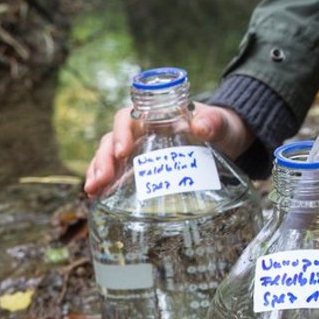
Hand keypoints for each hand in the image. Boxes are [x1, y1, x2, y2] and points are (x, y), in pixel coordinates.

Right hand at [83, 102, 253, 196]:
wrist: (227, 142)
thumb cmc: (220, 127)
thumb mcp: (221, 123)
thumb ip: (213, 122)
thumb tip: (201, 126)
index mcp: (154, 117)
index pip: (127, 118)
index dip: (120, 133)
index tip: (123, 151)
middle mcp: (141, 133)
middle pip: (111, 142)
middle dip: (102, 160)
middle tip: (101, 180)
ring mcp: (138, 153)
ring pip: (108, 159)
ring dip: (97, 174)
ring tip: (92, 192)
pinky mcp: (142, 172)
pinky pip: (117, 176)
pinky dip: (106, 187)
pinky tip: (99, 200)